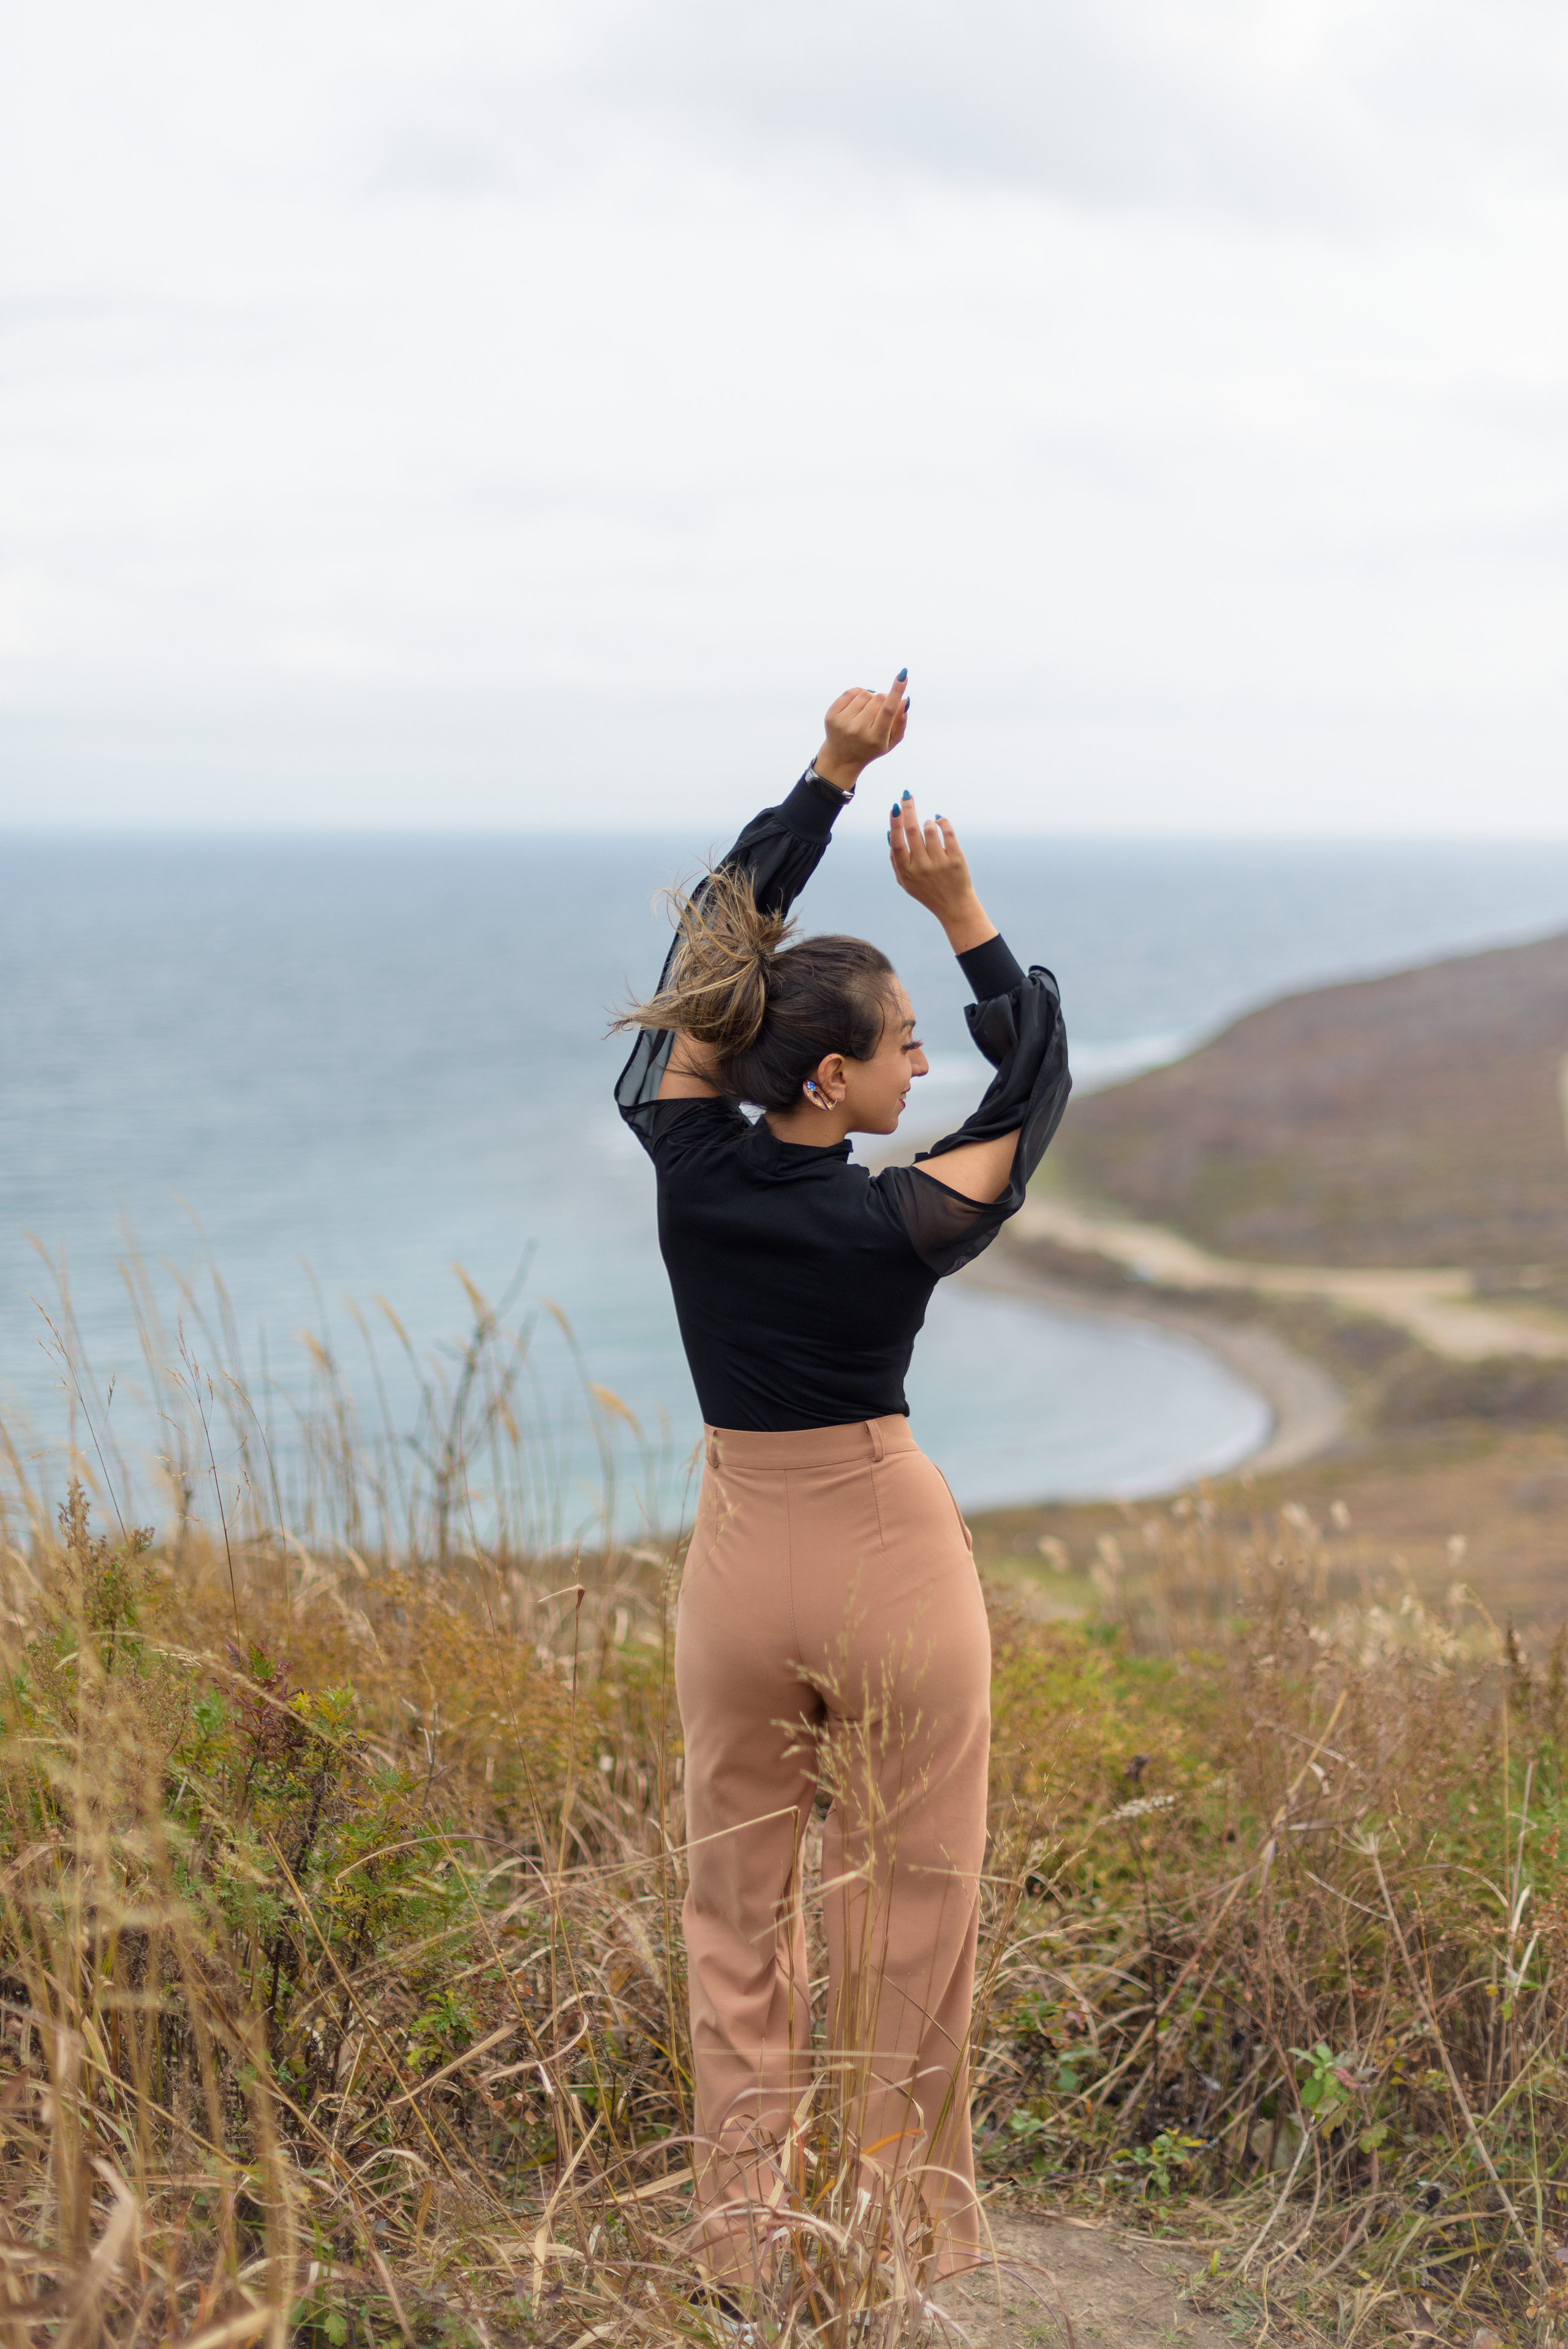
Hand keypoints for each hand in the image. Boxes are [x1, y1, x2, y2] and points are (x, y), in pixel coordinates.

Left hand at [814, 670, 909, 790]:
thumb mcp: (890, 742)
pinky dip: (858, 695)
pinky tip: (858, 706)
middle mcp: (858, 730)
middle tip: (879, 711)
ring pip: (865, 694)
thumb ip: (900, 722)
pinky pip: (850, 692)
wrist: (842, 758)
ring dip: (870, 698)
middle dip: (884, 700)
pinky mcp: (831, 715)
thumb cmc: (871, 747)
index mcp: (875, 738)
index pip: (888, 710)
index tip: (903, 676)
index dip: (896, 691)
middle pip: (878, 699)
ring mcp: (843, 722)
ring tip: (867, 711)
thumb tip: (904, 700)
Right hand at [888, 795, 996, 953]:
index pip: (897, 843)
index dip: (895, 823)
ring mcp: (940, 863)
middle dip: (908, 809)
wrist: (953, 906)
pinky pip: (947, 833)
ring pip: (930, 830)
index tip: (895, 807)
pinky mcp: (956, 859)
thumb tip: (890, 834)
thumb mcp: (906, 882)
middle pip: (912, 831)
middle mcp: (922, 866)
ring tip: (928, 823)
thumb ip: (896, 861)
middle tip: (907, 796)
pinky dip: (942, 822)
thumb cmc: (926, 891)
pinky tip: (939, 820)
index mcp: (906, 871)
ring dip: (927, 822)